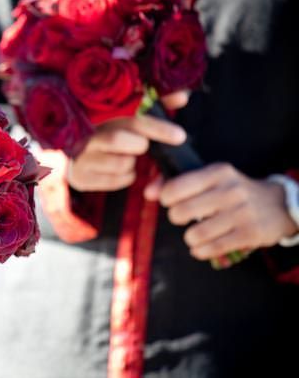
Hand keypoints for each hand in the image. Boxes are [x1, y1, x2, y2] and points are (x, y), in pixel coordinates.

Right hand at [67, 91, 188, 191]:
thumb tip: (182, 97)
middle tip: (141, 145)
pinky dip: (126, 176)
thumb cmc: (111, 128)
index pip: (130, 119)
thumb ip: (158, 103)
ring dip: (133, 162)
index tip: (180, 136)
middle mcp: (83, 134)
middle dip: (139, 145)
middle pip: (119, 140)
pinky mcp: (80, 178)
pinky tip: (118, 168)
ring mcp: (79, 157)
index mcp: (95, 112)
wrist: (77, 152)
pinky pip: (117, 180)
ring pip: (122, 164)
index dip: (157, 128)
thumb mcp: (130, 112)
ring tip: (125, 155)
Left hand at [144, 163, 298, 259]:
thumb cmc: (231, 191)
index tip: (170, 201)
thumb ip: (174, 181)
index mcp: (217, 173)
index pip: (175, 187)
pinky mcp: (249, 234)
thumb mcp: (209, 178)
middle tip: (181, 218)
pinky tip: (201, 247)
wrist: (277, 204)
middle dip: (175, 218)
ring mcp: (241, 213)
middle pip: (182, 212)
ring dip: (189, 237)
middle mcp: (230, 191)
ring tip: (194, 234)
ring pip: (196, 233)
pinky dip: (200, 251)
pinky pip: (212, 248)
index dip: (165, 198)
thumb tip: (147, 193)